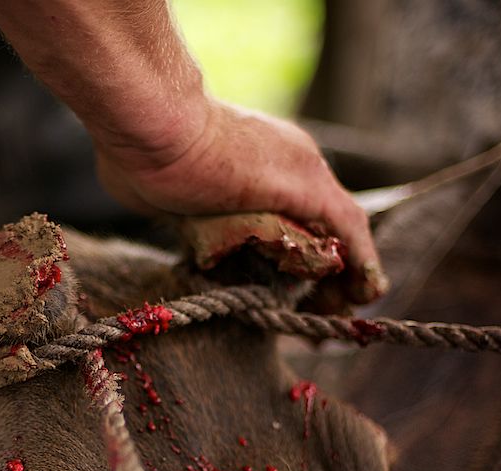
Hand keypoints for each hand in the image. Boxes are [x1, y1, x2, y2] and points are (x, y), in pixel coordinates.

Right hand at [94, 99, 384, 305]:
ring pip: (337, 231)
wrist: (151, 128)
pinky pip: (350, 229)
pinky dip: (360, 262)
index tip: (294, 293)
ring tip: (342, 313)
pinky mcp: (310, 185)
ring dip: (341, 277)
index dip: (296, 257)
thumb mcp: (156, 186)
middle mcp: (284, 161)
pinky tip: (364, 294)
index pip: (289, 215)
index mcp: (251, 160)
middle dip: (322, 275)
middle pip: (317, 226)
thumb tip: (138, 191)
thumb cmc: (136, 154)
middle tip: (325, 312)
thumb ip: (167, 198)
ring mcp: (300, 171)